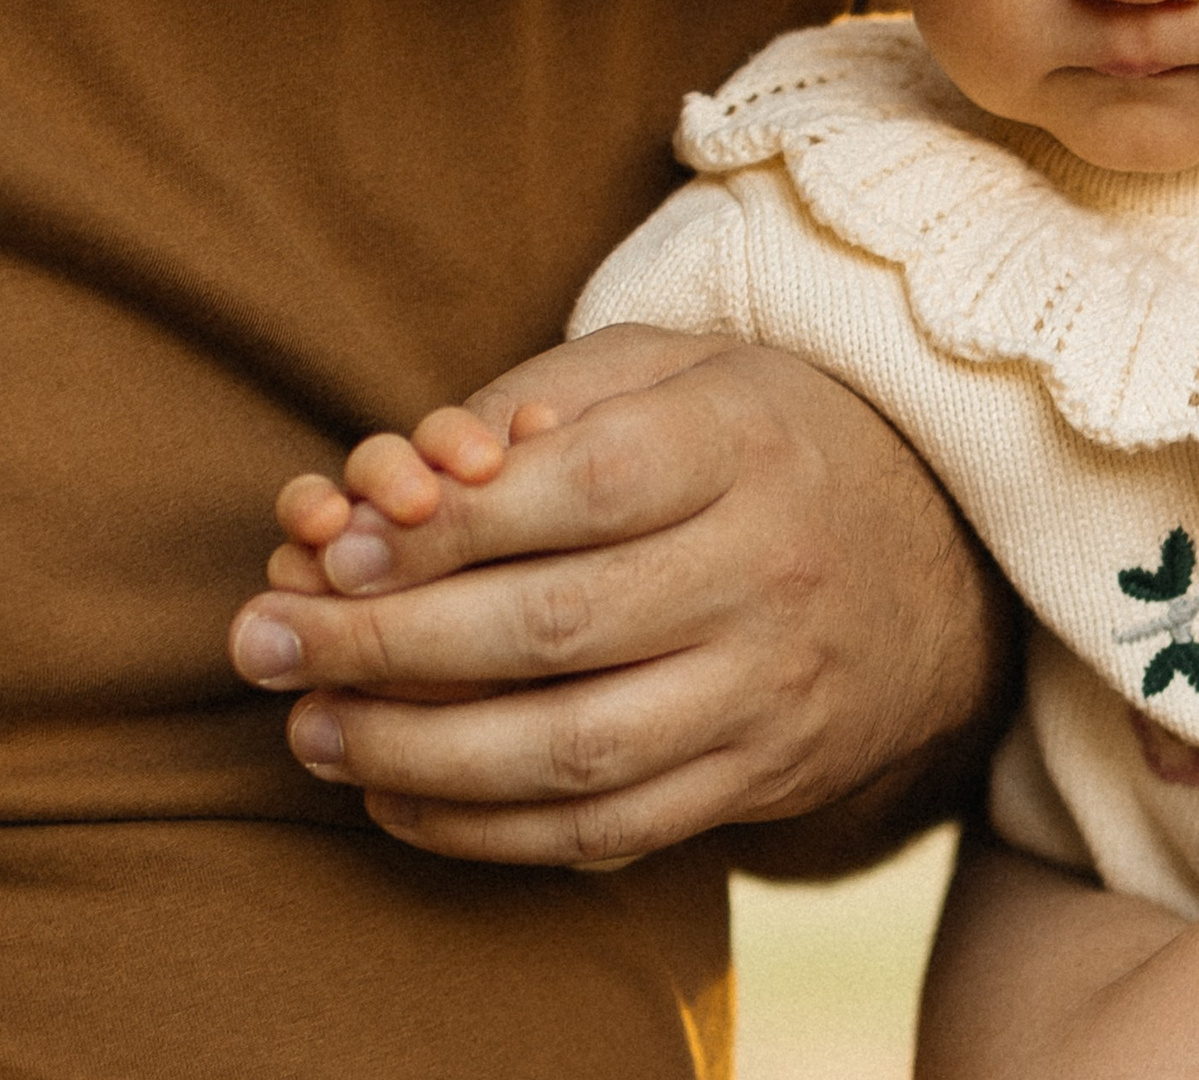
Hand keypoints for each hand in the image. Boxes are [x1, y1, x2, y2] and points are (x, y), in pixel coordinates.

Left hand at [229, 326, 1012, 864]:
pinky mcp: (759, 776)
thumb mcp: (689, 367)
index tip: (335, 542)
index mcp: (748, 444)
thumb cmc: (768, 441)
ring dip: (414, 751)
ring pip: (571, 749)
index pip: (588, 485)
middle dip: (384, 643)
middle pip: (556, 625)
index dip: (447, 524)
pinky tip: (397, 796)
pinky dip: (484, 828)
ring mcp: (769, 688)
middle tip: (261, 639)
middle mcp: (770, 570)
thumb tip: (413, 471)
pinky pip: (606, 830)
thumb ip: (554, 389)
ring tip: (310, 726)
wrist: (937, 566)